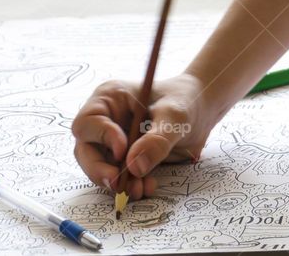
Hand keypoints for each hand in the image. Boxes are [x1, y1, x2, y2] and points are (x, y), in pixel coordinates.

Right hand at [71, 72, 216, 200]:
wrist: (201, 110)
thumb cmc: (186, 100)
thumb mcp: (175, 116)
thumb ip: (157, 140)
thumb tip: (134, 167)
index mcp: (109, 99)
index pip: (88, 122)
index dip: (101, 138)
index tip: (122, 151)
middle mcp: (106, 120)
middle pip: (86, 149)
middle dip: (99, 169)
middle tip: (117, 183)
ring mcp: (113, 140)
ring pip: (100, 167)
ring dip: (116, 182)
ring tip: (138, 190)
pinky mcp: (126, 157)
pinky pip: (120, 175)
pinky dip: (130, 184)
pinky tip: (147, 187)